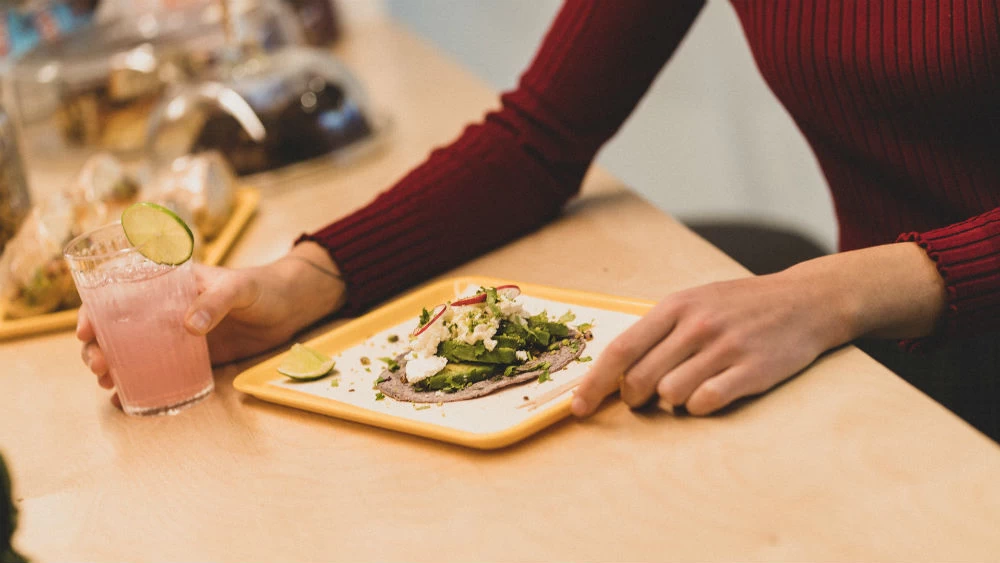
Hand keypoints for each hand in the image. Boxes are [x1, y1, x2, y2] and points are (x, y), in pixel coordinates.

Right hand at [77, 243, 345, 406]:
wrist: (291, 307)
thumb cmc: (262, 287)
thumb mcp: (238, 288)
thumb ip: (215, 302)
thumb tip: (189, 327)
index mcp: (166, 284)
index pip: (118, 294)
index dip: (94, 312)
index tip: (85, 331)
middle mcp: (163, 311)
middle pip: (117, 330)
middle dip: (97, 349)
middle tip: (99, 366)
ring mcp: (176, 337)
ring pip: (132, 354)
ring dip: (113, 369)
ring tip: (107, 385)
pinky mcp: (193, 359)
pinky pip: (161, 373)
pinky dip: (141, 386)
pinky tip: (126, 401)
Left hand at [571, 242, 946, 416]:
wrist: (805, 301)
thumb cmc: (740, 306)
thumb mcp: (695, 301)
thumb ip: (658, 331)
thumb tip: (616, 370)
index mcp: (676, 307)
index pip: (621, 349)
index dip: (594, 383)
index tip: (578, 408)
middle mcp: (696, 326)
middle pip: (639, 378)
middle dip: (633, 397)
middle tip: (646, 395)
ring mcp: (724, 348)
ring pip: (670, 394)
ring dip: (671, 401)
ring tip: (688, 385)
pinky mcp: (752, 370)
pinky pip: (706, 402)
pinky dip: (699, 406)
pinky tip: (710, 394)